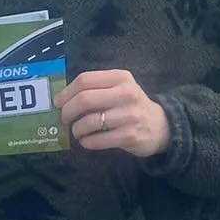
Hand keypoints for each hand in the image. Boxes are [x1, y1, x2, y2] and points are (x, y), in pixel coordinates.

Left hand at [56, 69, 170, 158]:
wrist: (161, 126)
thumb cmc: (132, 105)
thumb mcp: (119, 88)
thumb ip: (96, 88)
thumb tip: (62, 99)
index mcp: (120, 77)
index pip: (84, 80)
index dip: (66, 92)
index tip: (58, 103)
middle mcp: (126, 93)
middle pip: (84, 99)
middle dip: (67, 111)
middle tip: (64, 119)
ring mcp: (129, 115)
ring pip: (89, 121)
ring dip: (76, 129)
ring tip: (77, 131)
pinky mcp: (129, 136)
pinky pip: (97, 140)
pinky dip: (86, 142)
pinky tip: (87, 141)